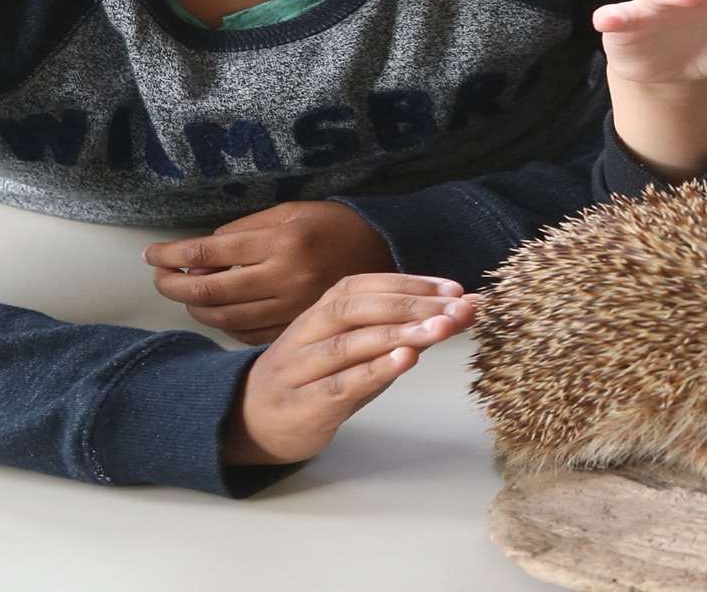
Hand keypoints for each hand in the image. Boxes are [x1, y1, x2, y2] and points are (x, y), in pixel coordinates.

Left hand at [146, 201, 396, 344]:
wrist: (384, 252)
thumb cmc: (333, 226)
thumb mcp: (290, 212)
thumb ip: (245, 231)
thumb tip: (203, 253)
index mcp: (282, 241)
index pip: (210, 252)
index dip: (174, 255)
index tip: (153, 255)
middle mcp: (285, 277)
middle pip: (211, 291)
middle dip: (175, 286)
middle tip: (160, 279)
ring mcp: (292, 307)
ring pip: (225, 317)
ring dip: (196, 307)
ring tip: (187, 294)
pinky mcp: (298, 326)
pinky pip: (248, 333)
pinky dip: (225, 324)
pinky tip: (219, 311)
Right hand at [224, 273, 476, 465]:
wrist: (247, 422)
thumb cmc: (311, 381)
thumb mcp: (351, 351)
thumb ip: (394, 334)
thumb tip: (451, 314)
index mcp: (320, 311)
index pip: (365, 286)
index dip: (411, 283)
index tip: (455, 288)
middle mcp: (308, 333)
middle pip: (358, 308)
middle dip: (413, 304)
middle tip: (459, 308)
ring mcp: (300, 369)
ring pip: (350, 343)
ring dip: (400, 333)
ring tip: (442, 328)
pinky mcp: (302, 406)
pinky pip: (339, 385)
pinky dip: (374, 371)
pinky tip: (405, 361)